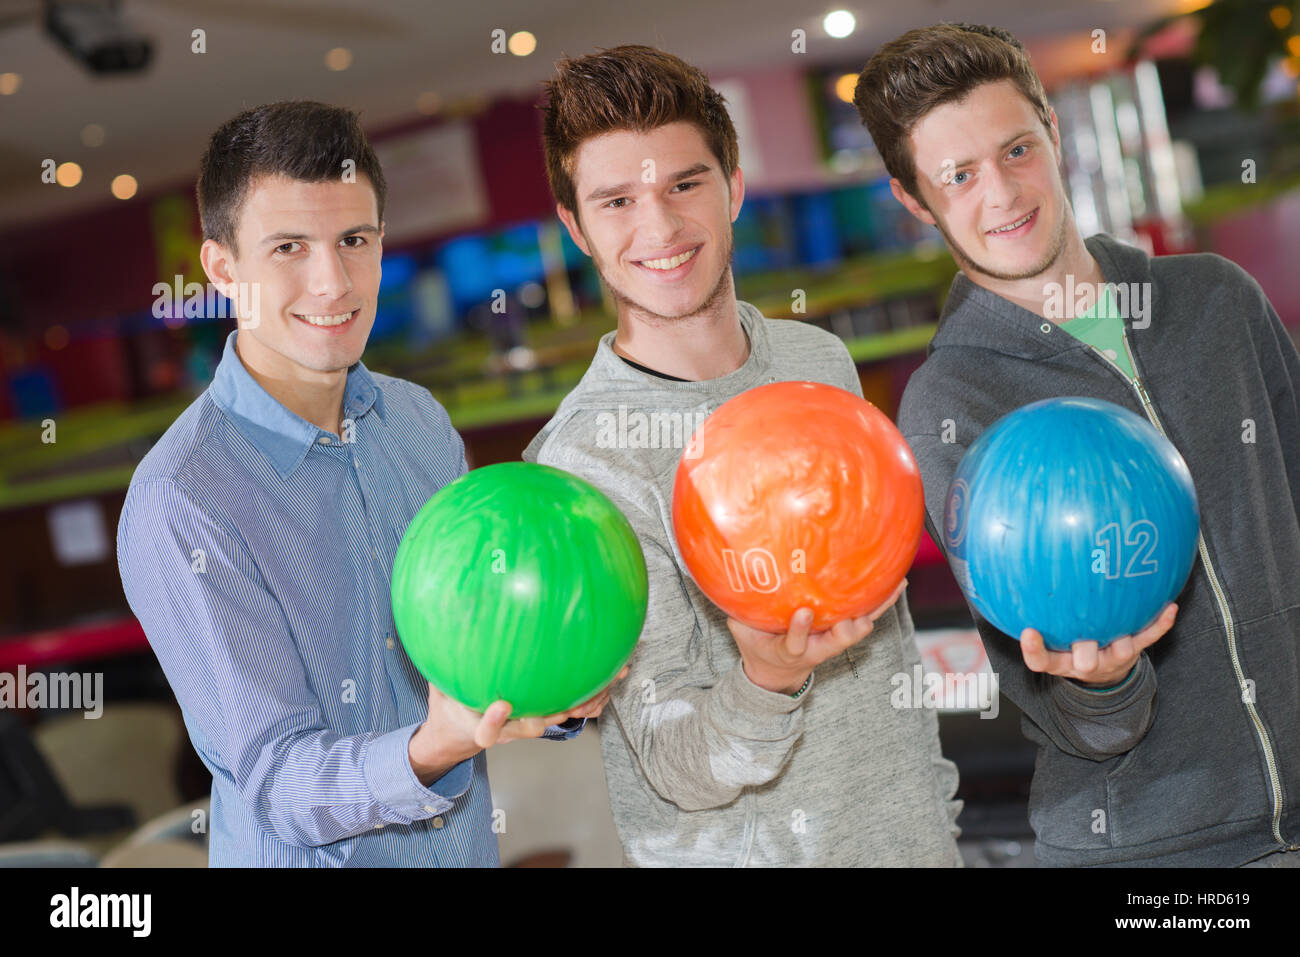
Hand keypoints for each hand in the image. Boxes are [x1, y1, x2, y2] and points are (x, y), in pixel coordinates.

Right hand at [410, 665, 630, 781]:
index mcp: (480, 723)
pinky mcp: (544, 714)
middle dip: (557, 710)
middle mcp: (509, 728)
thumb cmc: (452, 704)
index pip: (485, 728)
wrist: (461, 733)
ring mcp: (528, 723)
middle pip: (533, 725)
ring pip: (560, 715)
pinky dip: (592, 692)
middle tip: (577, 696)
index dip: (494, 721)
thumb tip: (442, 621)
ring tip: (612, 677)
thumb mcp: (440, 685)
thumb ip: (444, 662)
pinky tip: (612, 672)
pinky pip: (570, 705)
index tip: (501, 705)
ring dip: (588, 699)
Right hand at [727, 579, 907, 693]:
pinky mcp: (844, 631)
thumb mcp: (742, 634)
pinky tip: (897, 581)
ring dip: (877, 609)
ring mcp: (834, 640)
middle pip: (840, 641)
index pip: (796, 642)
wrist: (776, 671)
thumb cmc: (758, 646)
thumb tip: (719, 579)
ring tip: (895, 585)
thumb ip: (736, 614)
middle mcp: (818, 648)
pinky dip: (881, 601)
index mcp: (791, 650)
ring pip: (860, 626)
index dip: (800, 630)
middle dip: (849, 629)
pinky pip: (867, 615)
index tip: (802, 614)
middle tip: (858, 615)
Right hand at [1019, 602, 1177, 686]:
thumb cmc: (1070, 649)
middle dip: (1084, 650)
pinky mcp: (1134, 650)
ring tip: (1125, 614)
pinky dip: (1160, 624)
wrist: (1104, 674)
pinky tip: (1170, 607)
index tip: (1028, 632)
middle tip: (1084, 638)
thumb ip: (1035, 620)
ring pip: (1120, 649)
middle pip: (1084, 660)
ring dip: (1123, 637)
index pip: (1041, 662)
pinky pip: (1149, 637)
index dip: (1034, 650)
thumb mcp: (1050, 643)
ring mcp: (1112, 658)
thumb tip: (1009, 585)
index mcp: (1061, 662)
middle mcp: (1085, 663)